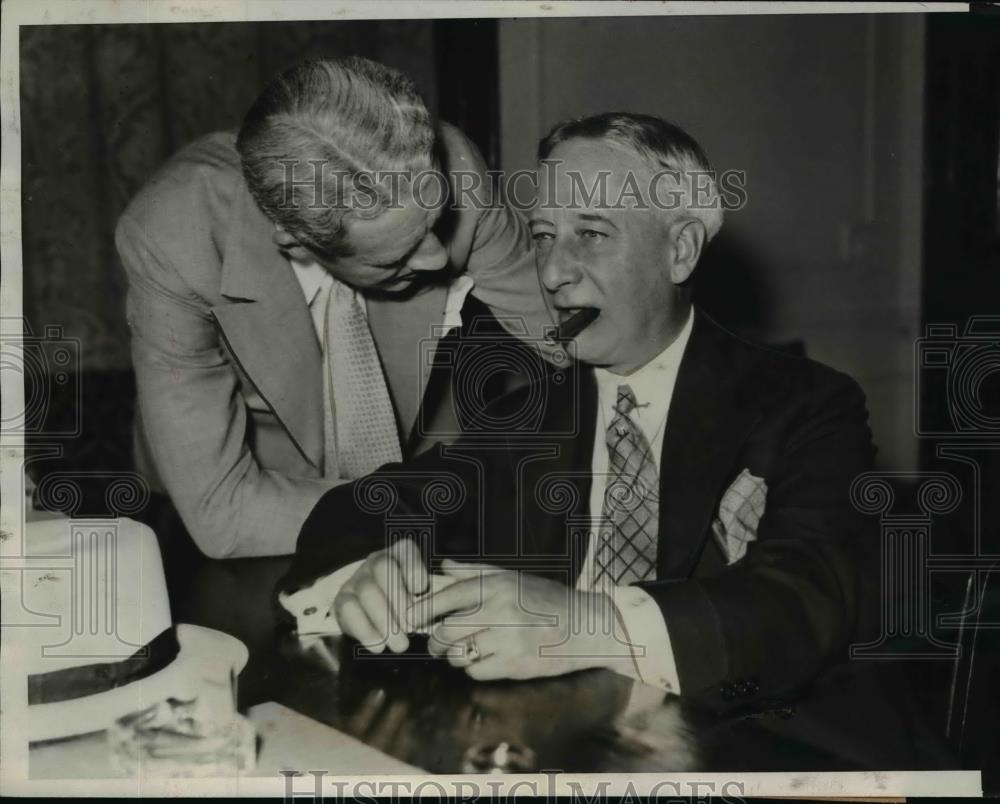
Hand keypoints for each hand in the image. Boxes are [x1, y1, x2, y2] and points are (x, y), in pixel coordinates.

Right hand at [332, 538, 427, 653]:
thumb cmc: (411, 602)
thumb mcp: (426, 594)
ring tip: (400, 645)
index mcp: (401, 553)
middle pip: (383, 568)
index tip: (421, 589)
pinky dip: (365, 630)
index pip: (406, 550)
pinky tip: (378, 646)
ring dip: (384, 620)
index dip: (413, 568)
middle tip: (411, 627)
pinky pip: (348, 610)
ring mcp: (357, 578)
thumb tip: (444, 604)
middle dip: (398, 599)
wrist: (378, 613)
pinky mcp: (342, 599)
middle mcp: (377, 560)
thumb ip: (434, 594)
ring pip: (366, 591)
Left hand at [412, 559, 629, 680]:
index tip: (407, 616)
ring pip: (458, 654)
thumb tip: (442, 568)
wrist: (585, 626)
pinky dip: (473, 668)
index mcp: (497, 586)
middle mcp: (500, 611)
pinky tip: (484, 659)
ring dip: (454, 654)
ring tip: (464, 649)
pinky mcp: (514, 665)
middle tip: (434, 641)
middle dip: (434, 639)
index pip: (448, 596)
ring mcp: (507, 640)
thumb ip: (475, 573)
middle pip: (446, 630)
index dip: (422, 608)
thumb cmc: (546, 599)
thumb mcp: (512, 577)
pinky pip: (475, 671)